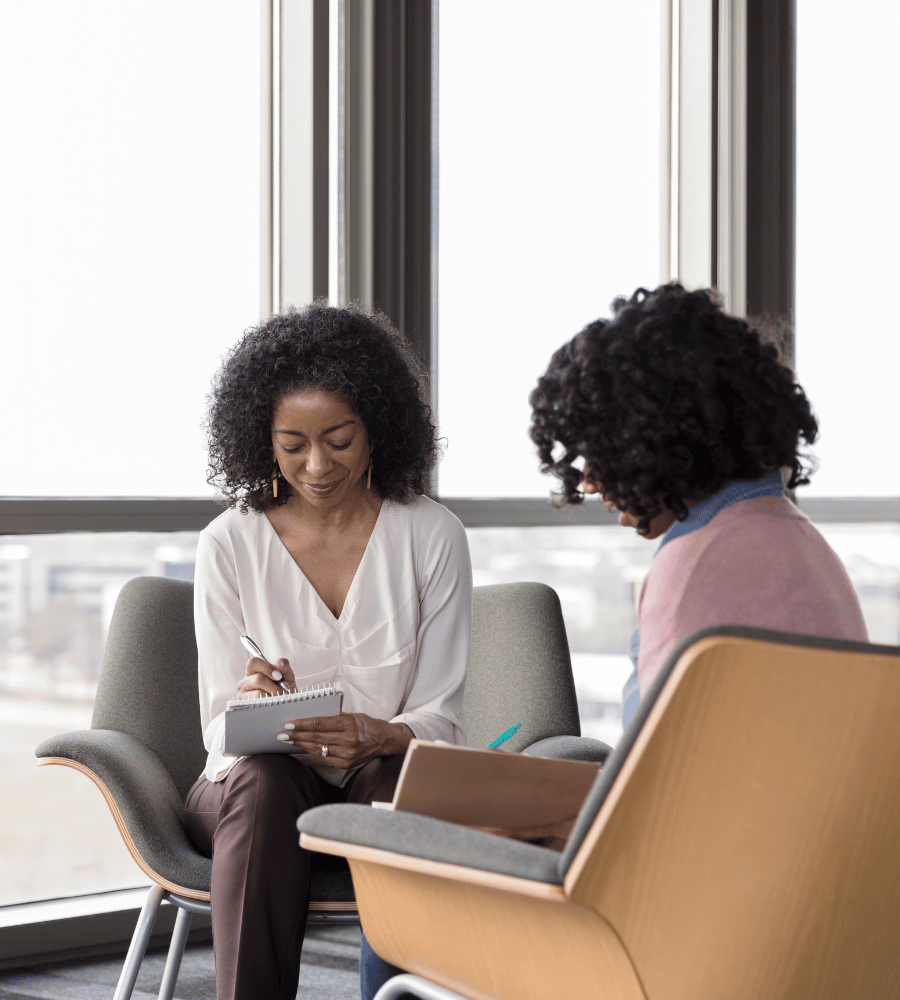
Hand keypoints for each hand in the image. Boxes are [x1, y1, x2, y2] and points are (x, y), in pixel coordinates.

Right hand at [235, 656, 296, 699]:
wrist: (285, 702)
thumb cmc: (283, 687)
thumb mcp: (286, 674)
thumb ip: (284, 665)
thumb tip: (279, 664)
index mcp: (253, 671)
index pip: (253, 662)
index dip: (267, 668)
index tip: (279, 676)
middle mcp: (245, 681)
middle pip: (258, 679)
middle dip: (274, 686)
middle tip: (281, 690)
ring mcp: (242, 694)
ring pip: (258, 693)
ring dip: (272, 695)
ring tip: (277, 697)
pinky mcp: (244, 705)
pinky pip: (258, 703)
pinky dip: (268, 702)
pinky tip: (271, 702)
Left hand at [276, 712, 412, 769]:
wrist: (383, 740)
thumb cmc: (366, 724)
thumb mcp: (351, 715)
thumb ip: (332, 718)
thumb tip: (308, 719)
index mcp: (349, 724)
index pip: (320, 724)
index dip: (302, 725)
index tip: (289, 724)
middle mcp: (348, 741)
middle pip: (316, 738)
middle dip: (297, 736)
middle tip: (282, 734)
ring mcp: (347, 755)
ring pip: (318, 749)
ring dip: (301, 745)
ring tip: (288, 740)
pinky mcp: (345, 764)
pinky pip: (324, 757)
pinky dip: (312, 751)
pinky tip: (303, 747)